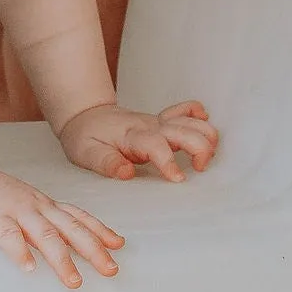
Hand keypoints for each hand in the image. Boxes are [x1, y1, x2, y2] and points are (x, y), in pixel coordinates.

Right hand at [0, 170, 123, 284]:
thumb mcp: (20, 203)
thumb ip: (40, 218)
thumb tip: (61, 241)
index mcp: (41, 203)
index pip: (77, 215)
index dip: (100, 230)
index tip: (119, 245)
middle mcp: (34, 206)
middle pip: (70, 227)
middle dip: (94, 249)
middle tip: (111, 269)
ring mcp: (13, 211)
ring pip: (45, 235)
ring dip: (62, 259)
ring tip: (74, 282)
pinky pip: (8, 237)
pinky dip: (20, 253)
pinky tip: (29, 269)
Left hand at [56, 100, 217, 182]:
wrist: (85, 116)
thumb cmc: (86, 137)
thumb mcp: (87, 153)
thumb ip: (107, 163)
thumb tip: (127, 174)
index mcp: (132, 136)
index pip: (156, 145)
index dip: (169, 162)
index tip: (178, 179)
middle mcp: (150, 126)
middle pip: (185, 130)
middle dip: (200, 149)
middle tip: (197, 170)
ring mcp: (159, 122)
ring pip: (193, 122)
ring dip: (206, 137)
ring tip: (202, 159)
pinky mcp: (163, 121)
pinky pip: (187, 111)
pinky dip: (200, 118)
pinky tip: (202, 128)